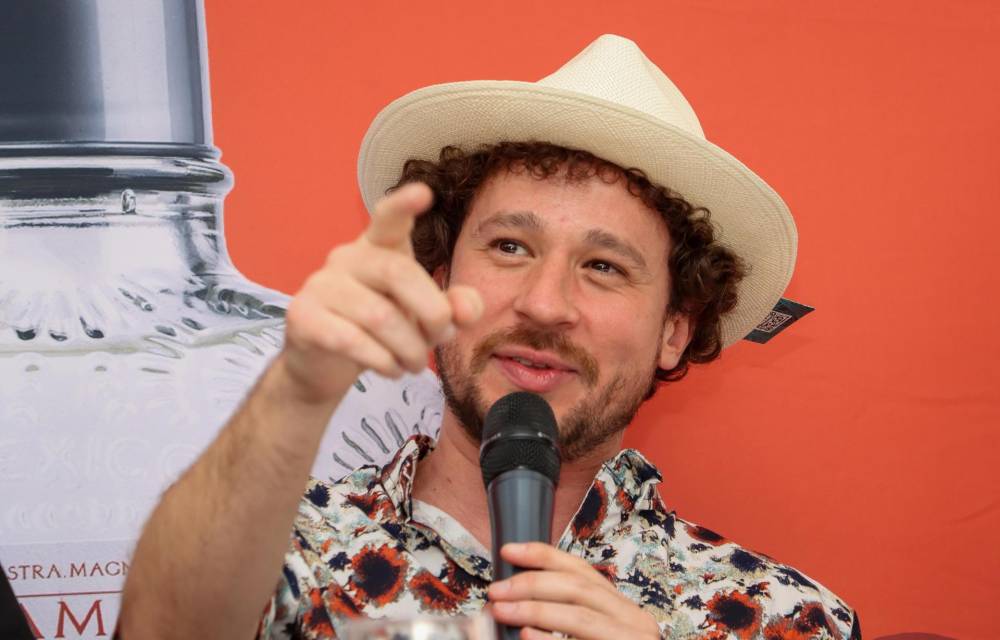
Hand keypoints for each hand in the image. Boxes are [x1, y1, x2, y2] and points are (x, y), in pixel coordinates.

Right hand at [279, 182, 482, 402]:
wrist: (323, 366)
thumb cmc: (380, 333)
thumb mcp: (423, 320)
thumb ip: (453, 310)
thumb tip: (468, 309)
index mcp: (379, 248)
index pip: (388, 218)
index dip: (404, 205)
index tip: (424, 192)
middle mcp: (346, 257)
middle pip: (398, 272)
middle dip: (432, 312)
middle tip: (440, 339)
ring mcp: (320, 285)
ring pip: (379, 315)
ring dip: (409, 348)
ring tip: (414, 364)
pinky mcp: (303, 317)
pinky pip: (351, 340)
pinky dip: (382, 362)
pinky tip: (390, 369)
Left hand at [486, 543, 660, 639]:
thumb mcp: (589, 635)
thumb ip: (564, 616)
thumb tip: (515, 598)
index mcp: (622, 609)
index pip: (581, 570)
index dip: (543, 555)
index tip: (508, 551)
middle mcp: (634, 621)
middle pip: (578, 588)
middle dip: (531, 584)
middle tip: (496, 590)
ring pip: (580, 615)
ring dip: (534, 609)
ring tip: (501, 610)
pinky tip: (527, 636)